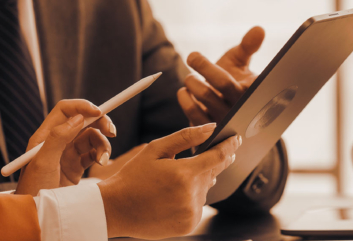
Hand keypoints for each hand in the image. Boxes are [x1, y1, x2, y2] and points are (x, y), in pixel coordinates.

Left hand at [15, 100, 115, 195]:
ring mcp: (68, 153)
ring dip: (103, 144)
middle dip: (100, 123)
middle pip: (83, 121)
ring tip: (103, 159)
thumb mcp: (43, 162)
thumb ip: (58, 138)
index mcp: (45, 135)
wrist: (39, 215)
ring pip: (92, 137)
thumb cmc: (34, 189)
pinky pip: (94, 153)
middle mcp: (57, 141)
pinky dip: (102, 155)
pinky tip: (102, 163)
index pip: (65, 110)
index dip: (82, 107)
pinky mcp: (77, 166)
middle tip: (112, 131)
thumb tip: (78, 118)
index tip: (99, 111)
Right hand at [97, 123, 240, 238]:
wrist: (116, 209)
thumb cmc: (133, 176)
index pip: (219, 156)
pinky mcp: (189, 225)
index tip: (236, 139)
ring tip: (172, 182)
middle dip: (210, 163)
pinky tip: (172, 196)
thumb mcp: (155, 149)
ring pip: (206, 189)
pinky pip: (198, 205)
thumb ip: (186, 137)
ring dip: (197, 182)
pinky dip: (191, 198)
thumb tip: (212, 127)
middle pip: (214, 173)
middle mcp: (191, 195)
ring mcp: (191, 212)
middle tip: (196, 160)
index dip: (230, 146)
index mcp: (184, 173)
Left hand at [178, 26, 264, 123]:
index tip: (192, 55)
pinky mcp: (212, 133)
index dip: (205, 67)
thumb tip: (259, 28)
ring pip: (201, 104)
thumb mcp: (242, 62)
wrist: (233, 108)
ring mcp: (225, 124)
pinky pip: (193, 116)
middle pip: (210, 92)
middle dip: (196, 75)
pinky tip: (185, 93)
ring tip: (190, 80)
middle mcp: (239, 110)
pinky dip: (185, 100)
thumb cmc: (236, 79)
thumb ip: (248, 45)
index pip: (223, 81)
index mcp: (249, 92)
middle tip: (191, 64)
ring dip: (190, 86)